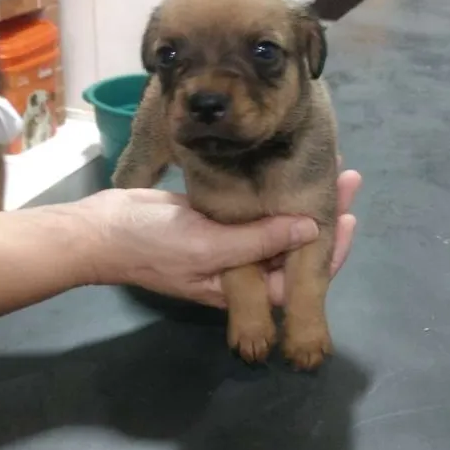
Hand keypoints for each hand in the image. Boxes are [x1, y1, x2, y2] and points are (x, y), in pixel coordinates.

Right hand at [76, 170, 360, 307]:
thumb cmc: (153, 244)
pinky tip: (284, 164)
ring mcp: (225, 241)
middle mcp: (238, 266)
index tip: (348, 217)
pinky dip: (270, 188)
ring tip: (325, 166)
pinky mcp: (212, 217)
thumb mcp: (209, 246)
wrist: (101, 228)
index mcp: (241, 285)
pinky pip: (250, 206)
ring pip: (273, 223)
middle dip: (320, 216)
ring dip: (297, 198)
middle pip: (290, 247)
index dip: (326, 252)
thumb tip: (311, 229)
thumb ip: (259, 240)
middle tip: (346, 178)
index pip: (295, 278)